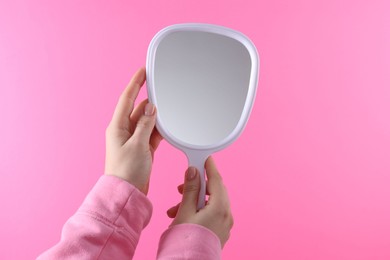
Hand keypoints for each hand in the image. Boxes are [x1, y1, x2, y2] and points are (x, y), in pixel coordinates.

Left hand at [105, 67, 162, 194]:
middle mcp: (124, 131)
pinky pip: (151, 133)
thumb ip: (145, 124)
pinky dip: (159, 129)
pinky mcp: (141, 148)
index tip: (143, 71)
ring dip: (156, 116)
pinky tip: (168, 126)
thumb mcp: (138, 145)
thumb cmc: (127, 171)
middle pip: (138, 109)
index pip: (127, 99)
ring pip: (147, 121)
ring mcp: (133, 140)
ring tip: (168, 108)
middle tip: (162, 90)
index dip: (135, 83)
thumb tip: (150, 107)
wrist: (127, 193)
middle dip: (150, 101)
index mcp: (117, 127)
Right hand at [167, 157, 233, 247]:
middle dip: (198, 186)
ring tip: (176, 207)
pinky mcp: (220, 231)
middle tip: (183, 185)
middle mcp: (226, 215)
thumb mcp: (186, 211)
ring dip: (195, 200)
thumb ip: (191, 189)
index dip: (209, 167)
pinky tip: (183, 216)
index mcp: (220, 207)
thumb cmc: (186, 240)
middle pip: (215, 191)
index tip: (205, 158)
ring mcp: (225, 225)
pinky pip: (212, 214)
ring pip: (211, 203)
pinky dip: (199, 210)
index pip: (216, 180)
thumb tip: (194, 171)